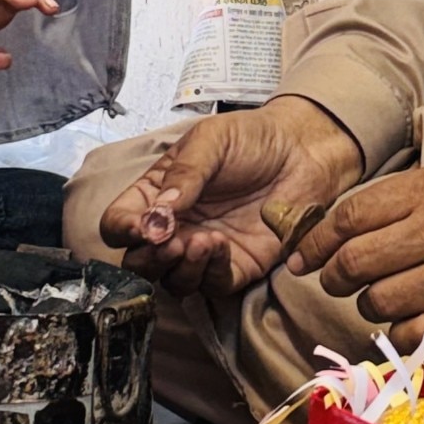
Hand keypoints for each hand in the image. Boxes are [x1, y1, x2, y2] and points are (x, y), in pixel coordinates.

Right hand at [101, 96, 363, 297]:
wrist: (304, 150)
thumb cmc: (252, 138)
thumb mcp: (211, 141)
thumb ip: (184, 174)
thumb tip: (157, 214)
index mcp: (156, 195)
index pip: (119, 223)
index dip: (123, 230)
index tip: (141, 227)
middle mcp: (175, 228)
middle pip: (140, 262)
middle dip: (149, 259)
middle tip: (170, 242)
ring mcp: (204, 250)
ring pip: (174, 281)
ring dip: (180, 268)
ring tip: (201, 241)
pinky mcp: (237, 266)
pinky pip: (212, 286)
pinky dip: (210, 273)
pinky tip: (221, 245)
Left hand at [292, 161, 423, 353]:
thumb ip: (399, 198)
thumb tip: (338, 225)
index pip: (352, 217)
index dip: (317, 240)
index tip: (305, 253)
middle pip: (357, 264)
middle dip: (333, 275)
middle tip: (335, 277)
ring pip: (379, 303)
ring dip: (366, 303)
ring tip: (376, 294)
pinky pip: (414, 335)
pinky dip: (398, 331)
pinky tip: (404, 318)